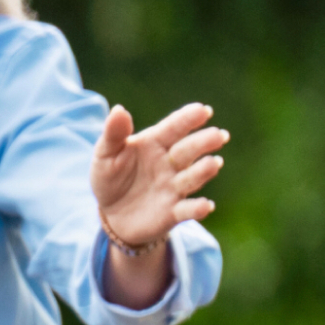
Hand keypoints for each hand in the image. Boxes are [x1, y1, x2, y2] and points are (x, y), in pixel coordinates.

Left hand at [93, 100, 228, 250]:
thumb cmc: (111, 177)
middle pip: (188, 150)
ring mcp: (174, 187)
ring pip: (192, 177)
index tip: (203, 110)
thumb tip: (118, 110)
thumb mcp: (105, 154)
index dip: (188, 119)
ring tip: (214, 163)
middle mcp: (171, 163)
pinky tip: (206, 206)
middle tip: (219, 135)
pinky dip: (197, 208)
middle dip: (203, 142)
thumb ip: (113, 134)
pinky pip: (187, 209)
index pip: (173, 128)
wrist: (110, 214)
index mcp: (156, 143)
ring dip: (204, 171)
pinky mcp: (173, 212)